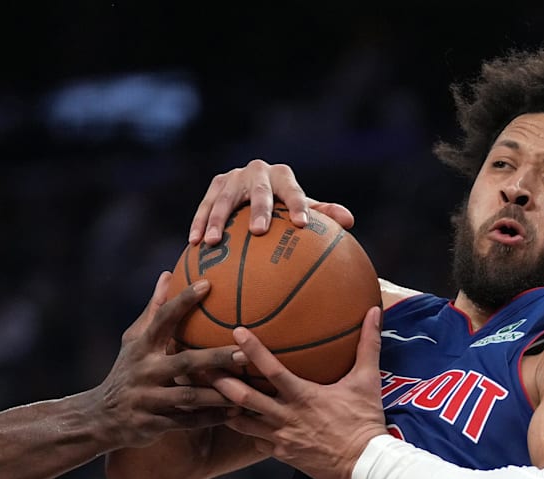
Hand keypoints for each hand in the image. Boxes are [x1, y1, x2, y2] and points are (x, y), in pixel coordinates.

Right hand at [96, 272, 244, 446]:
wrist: (101, 416)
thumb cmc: (127, 370)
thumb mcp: (134, 340)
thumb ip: (153, 310)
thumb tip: (168, 274)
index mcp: (142, 347)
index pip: (162, 318)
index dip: (183, 301)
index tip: (207, 284)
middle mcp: (144, 371)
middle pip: (185, 362)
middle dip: (216, 357)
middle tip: (245, 352)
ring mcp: (147, 398)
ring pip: (189, 397)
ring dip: (219, 394)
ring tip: (248, 388)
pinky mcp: (152, 423)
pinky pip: (187, 422)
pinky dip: (211, 418)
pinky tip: (235, 413)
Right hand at [190, 159, 354, 245]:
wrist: (253, 192)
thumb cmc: (283, 206)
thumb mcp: (301, 209)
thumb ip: (323, 213)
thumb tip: (349, 220)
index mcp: (282, 176)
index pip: (293, 190)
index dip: (298, 205)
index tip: (302, 225)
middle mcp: (257, 171)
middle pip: (258, 191)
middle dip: (258, 209)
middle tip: (258, 232)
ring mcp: (234, 176)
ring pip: (225, 198)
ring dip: (218, 220)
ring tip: (214, 242)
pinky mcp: (215, 185)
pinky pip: (205, 205)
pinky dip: (200, 223)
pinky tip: (194, 243)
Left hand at [212, 307, 386, 478]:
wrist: (365, 466)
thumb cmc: (365, 421)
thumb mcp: (367, 381)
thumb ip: (367, 344)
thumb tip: (375, 311)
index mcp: (303, 395)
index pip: (272, 369)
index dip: (252, 350)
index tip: (235, 331)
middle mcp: (286, 416)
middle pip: (244, 398)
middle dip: (219, 382)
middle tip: (197, 366)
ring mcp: (280, 437)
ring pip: (241, 422)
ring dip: (222, 407)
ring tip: (199, 394)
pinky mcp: (280, 454)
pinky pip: (254, 439)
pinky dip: (243, 429)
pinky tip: (230, 420)